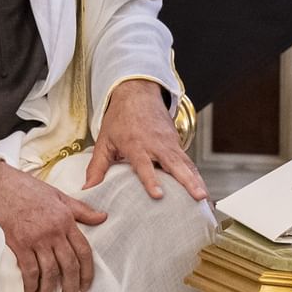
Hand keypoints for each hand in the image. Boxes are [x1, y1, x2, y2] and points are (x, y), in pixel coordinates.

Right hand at [0, 158, 106, 291]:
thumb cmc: (28, 189)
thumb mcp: (59, 195)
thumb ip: (81, 210)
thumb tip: (103, 217)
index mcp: (66, 220)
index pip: (84, 251)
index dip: (87, 272)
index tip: (85, 286)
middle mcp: (54, 231)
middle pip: (69, 266)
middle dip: (70, 288)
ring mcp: (36, 239)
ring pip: (49, 272)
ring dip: (48, 291)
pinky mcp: (18, 244)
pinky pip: (29, 271)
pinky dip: (30, 286)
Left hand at [82, 77, 207, 201]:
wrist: (138, 93)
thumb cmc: (120, 118)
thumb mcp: (105, 141)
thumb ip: (96, 167)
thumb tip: (87, 190)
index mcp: (136, 145)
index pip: (144, 165)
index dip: (151, 180)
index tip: (159, 195)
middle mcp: (156, 144)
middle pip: (174, 165)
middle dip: (187, 182)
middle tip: (198, 197)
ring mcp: (169, 143)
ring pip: (186, 164)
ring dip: (196, 180)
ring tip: (204, 198)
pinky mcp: (176, 143)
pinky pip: (187, 161)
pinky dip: (196, 174)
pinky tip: (201, 188)